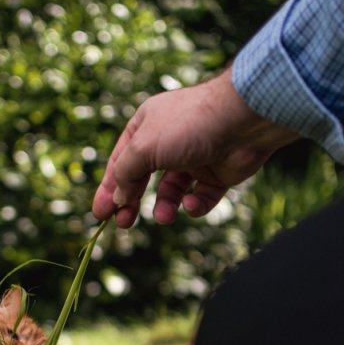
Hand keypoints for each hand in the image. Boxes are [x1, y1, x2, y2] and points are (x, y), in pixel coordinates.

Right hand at [92, 69, 299, 227]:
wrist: (243, 120)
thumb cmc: (188, 126)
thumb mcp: (143, 148)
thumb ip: (125, 174)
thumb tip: (119, 197)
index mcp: (146, 126)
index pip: (120, 161)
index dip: (109, 188)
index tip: (101, 214)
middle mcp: (168, 141)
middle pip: (142, 178)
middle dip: (132, 202)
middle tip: (123, 224)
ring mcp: (194, 158)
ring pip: (171, 191)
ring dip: (165, 207)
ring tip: (164, 217)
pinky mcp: (217, 174)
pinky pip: (200, 197)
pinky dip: (195, 205)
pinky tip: (192, 203)